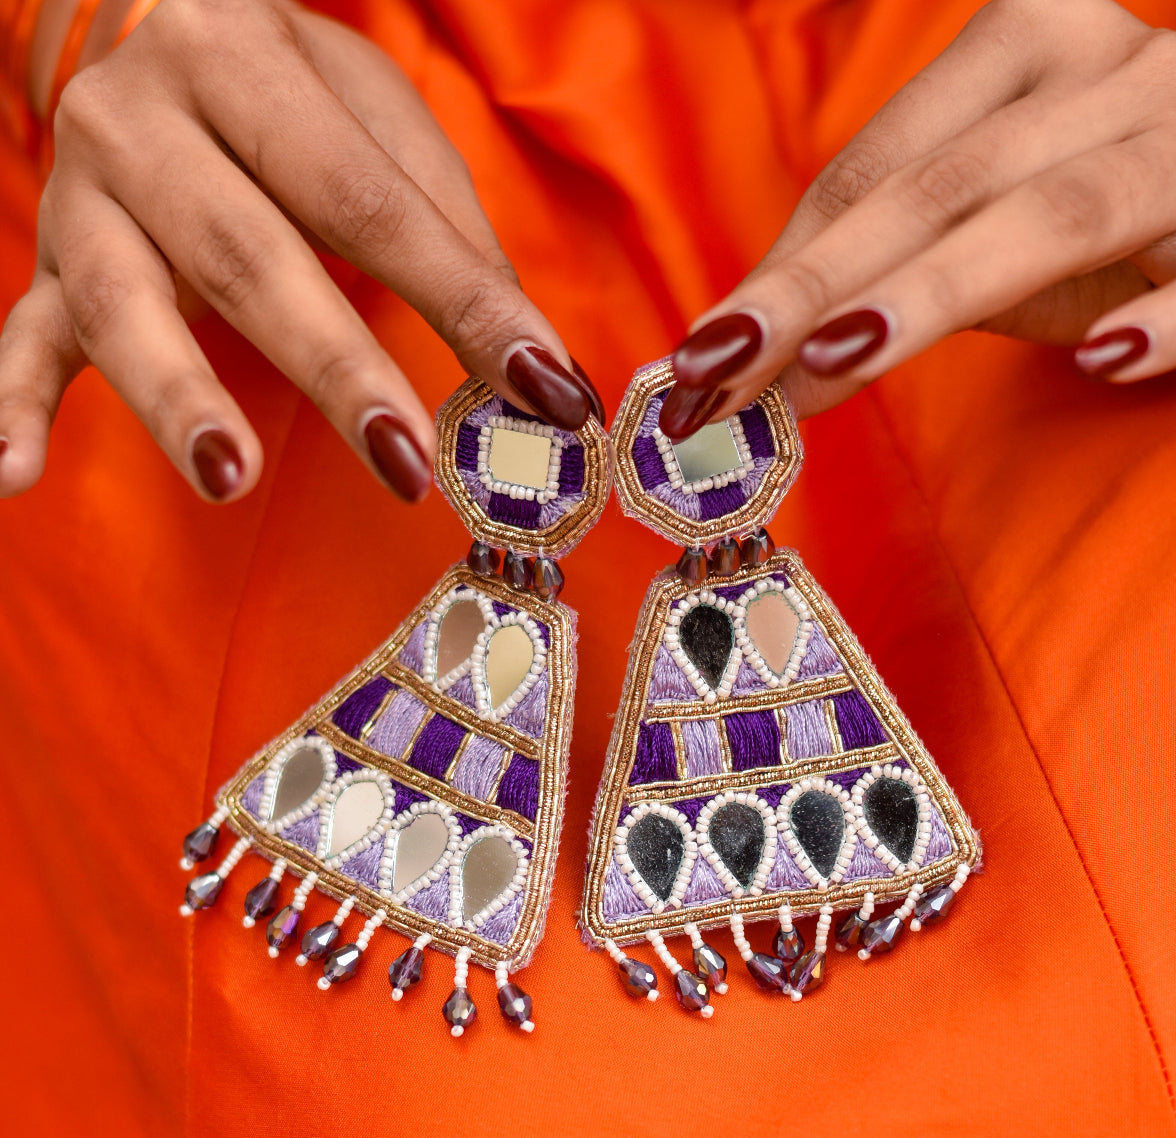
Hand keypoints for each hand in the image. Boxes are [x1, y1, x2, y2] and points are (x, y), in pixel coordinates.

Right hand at [0, 0, 599, 501]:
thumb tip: (521, 345)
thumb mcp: (371, 114)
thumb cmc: (282, 87)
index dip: (464, 301)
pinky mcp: (46, 257)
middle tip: (408, 463)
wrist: (141, 18)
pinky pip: (23, 332)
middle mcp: (147, 116)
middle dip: (336, 367)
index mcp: (249, 64)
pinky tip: (10, 474)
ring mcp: (85, 194)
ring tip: (229, 479)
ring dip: (179, 397)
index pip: (371, 201)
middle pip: (250, 256)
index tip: (546, 390)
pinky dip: (6, 404)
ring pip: (126, 303)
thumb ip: (440, 220)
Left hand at [661, 0, 1175, 437]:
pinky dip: (1164, 316)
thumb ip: (888, 259)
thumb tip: (758, 355)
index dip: (786, 263)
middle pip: (939, 187)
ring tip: (836, 360)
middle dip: (819, 286)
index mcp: (1029, 45)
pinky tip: (1101, 360)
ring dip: (938, 290)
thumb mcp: (986, 210)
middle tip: (727, 372)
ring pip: (1054, 214)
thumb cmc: (1102, 203)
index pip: (879, 165)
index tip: (705, 352)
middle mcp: (1113, 73)